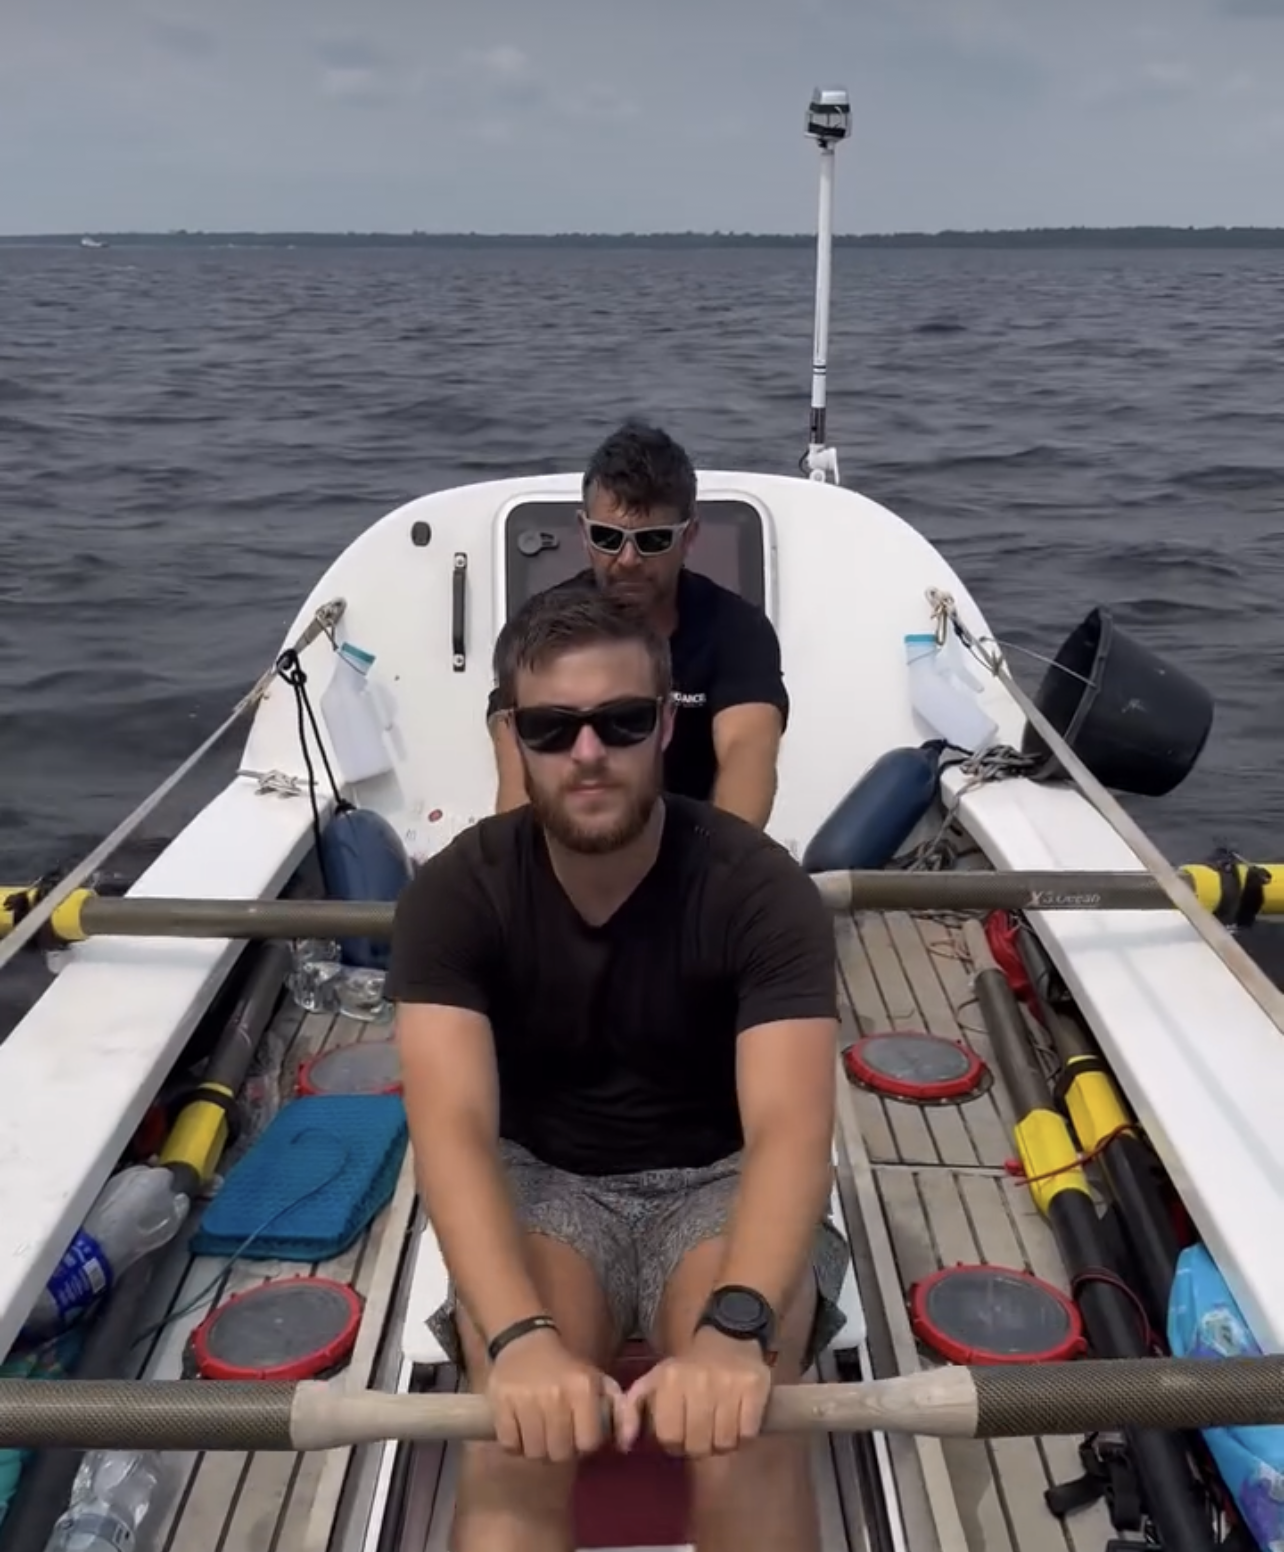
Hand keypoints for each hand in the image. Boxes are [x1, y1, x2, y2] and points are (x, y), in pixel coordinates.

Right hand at [487, 1329, 620, 1461]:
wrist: (526, 1342)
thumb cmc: (566, 1369)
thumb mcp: (598, 1382)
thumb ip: (620, 1412)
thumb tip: (626, 1446)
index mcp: (582, 1388)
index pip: (588, 1443)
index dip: (584, 1444)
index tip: (578, 1434)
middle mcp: (555, 1394)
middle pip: (559, 1453)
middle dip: (559, 1450)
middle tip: (556, 1435)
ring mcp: (525, 1399)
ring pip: (534, 1452)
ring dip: (537, 1448)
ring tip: (538, 1431)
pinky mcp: (500, 1402)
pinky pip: (509, 1444)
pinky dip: (514, 1443)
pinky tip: (520, 1427)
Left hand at [619, 1327, 772, 1457]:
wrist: (727, 1339)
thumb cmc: (686, 1370)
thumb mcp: (654, 1382)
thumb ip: (632, 1411)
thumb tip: (623, 1445)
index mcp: (670, 1379)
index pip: (669, 1438)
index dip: (675, 1443)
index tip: (681, 1433)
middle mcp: (699, 1381)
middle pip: (698, 1445)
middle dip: (699, 1446)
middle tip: (702, 1433)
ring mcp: (730, 1384)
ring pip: (725, 1442)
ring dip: (722, 1443)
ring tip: (720, 1427)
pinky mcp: (755, 1387)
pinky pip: (748, 1433)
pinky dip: (744, 1435)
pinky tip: (738, 1421)